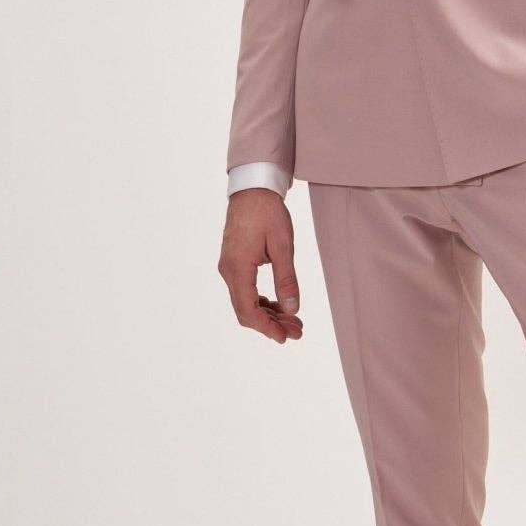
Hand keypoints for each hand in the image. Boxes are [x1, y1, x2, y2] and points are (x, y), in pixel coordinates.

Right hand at [218, 189, 302, 342]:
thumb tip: (292, 309)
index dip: (266, 328)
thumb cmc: (267, 212)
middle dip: (271, 324)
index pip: (248, 310)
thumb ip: (287, 279)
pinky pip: (246, 290)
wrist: (252, 188)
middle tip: (297, 331)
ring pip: (246, 302)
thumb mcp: (283, 246)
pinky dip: (262, 301)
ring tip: (293, 321)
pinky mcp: (235, 263)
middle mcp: (229, 271)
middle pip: (245, 310)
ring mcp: (230, 267)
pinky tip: (279, 305)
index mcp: (238, 268)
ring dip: (268, 314)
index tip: (285, 337)